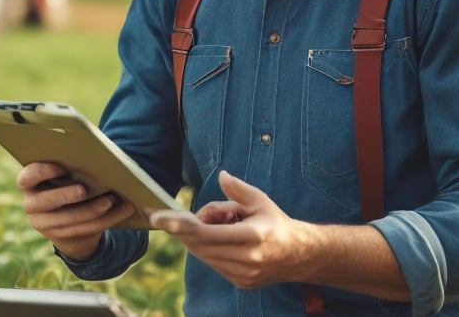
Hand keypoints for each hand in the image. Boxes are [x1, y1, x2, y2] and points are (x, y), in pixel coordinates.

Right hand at [16, 162, 134, 259]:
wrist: (68, 212)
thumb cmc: (69, 179)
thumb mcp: (66, 171)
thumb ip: (71, 164)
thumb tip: (95, 156)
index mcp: (29, 182)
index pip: (27, 178)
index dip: (41, 172)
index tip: (61, 167)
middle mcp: (32, 204)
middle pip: (44, 202)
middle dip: (64, 196)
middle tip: (84, 189)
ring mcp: (45, 223)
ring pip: (67, 221)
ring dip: (90, 211)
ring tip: (110, 199)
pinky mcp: (63, 236)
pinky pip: (84, 230)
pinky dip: (106, 219)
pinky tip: (123, 209)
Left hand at [150, 170, 321, 288]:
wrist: (299, 255)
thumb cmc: (276, 223)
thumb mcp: (260, 200)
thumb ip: (238, 189)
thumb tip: (221, 175)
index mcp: (253, 235)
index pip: (206, 233)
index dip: (179, 225)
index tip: (159, 218)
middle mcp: (247, 258)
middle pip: (199, 244)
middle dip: (185, 228)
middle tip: (181, 215)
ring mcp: (243, 274)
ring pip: (203, 255)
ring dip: (196, 238)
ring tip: (215, 223)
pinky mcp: (240, 282)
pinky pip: (212, 263)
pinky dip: (207, 249)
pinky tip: (218, 237)